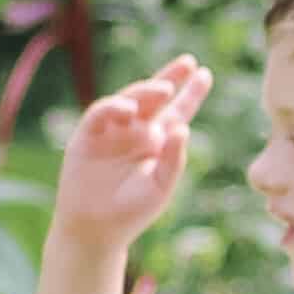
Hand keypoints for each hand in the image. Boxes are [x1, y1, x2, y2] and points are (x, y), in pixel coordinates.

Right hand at [53, 56, 205, 242]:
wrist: (96, 230)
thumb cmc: (132, 212)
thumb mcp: (160, 186)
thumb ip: (173, 159)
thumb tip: (184, 128)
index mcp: (157, 142)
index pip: (177, 112)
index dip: (190, 93)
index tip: (205, 73)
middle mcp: (136, 131)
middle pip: (154, 97)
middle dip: (170, 77)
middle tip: (187, 62)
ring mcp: (111, 131)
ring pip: (129, 100)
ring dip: (145, 92)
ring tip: (165, 88)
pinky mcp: (87, 136)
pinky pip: (100, 114)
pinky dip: (113, 108)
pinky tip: (130, 109)